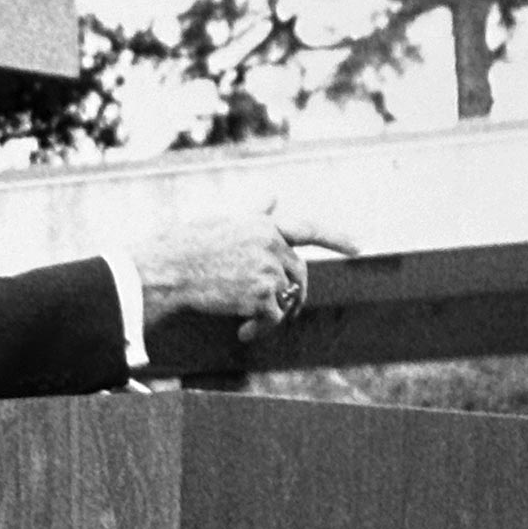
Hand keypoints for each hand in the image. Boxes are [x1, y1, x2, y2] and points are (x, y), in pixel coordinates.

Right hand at [134, 212, 358, 341]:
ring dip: (272, 317)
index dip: (336, 237)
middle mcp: (271, 244)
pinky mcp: (261, 294)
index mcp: (262, 225)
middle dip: (294, 296)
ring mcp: (268, 269)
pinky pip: (273, 318)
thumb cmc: (185, 247)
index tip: (358, 247)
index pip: (308, 228)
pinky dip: (260, 330)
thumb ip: (253, 215)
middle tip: (283, 314)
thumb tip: (271, 196)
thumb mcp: (222, 224)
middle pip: (298, 274)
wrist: (169, 270)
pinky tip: (242, 333)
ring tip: (249, 326)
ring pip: (286, 299)